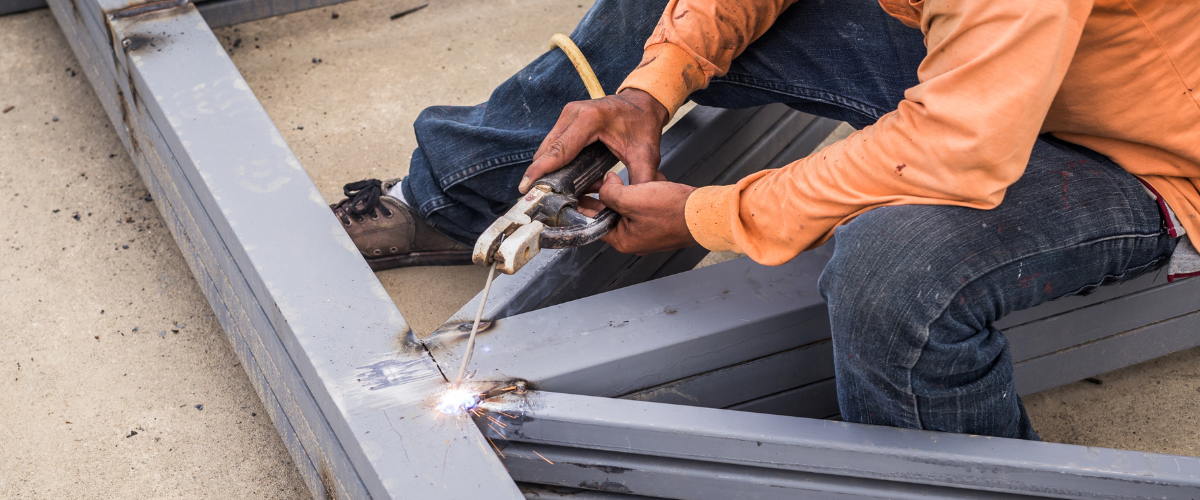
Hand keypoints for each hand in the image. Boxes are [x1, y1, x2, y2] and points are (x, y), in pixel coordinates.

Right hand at [520, 88, 668, 192]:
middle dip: (540, 174)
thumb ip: (642, 180)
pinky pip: (553, 143)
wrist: (643, 102)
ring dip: (545, 168)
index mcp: (590, 119)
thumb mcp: (646, 155)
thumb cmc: (643, 124)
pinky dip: (551, 160)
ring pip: (547, 147)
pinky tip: (554, 177)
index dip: (541, 170)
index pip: (559, 150)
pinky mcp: (567, 119)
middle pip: (548, 150)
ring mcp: (568, 114)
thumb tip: (634, 205)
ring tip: (545, 191)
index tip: (525, 186)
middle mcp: (574, 113)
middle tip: (535, 198)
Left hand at [578, 173, 698, 254]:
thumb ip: (610, 192)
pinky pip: (645, 204)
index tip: (576, 194)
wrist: (705, 213)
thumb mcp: (632, 197)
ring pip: (629, 207)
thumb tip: (605, 184)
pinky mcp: (660, 222)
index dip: (584, 206)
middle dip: (608, 195)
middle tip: (597, 181)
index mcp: (623, 240)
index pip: (593, 223)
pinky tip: (652, 183)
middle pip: (611, 214)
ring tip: (629, 180)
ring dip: (629, 191)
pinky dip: (646, 192)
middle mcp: (635, 239)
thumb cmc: (674, 211)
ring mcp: (648, 231)